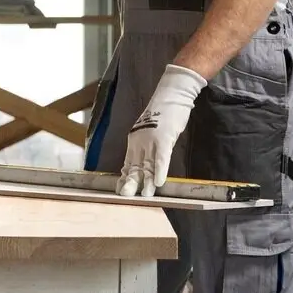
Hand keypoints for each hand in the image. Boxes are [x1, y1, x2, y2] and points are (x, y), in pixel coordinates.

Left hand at [116, 64, 206, 196]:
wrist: (172, 95)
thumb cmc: (164, 113)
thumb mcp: (151, 131)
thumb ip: (147, 145)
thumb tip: (146, 161)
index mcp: (135, 140)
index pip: (128, 163)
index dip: (125, 177)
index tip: (120, 190)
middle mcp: (140, 141)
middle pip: (135, 166)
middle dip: (131, 183)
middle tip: (126, 197)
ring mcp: (151, 140)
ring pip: (148, 165)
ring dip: (147, 182)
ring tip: (145, 196)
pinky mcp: (163, 138)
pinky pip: (161, 158)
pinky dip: (161, 171)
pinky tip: (160, 182)